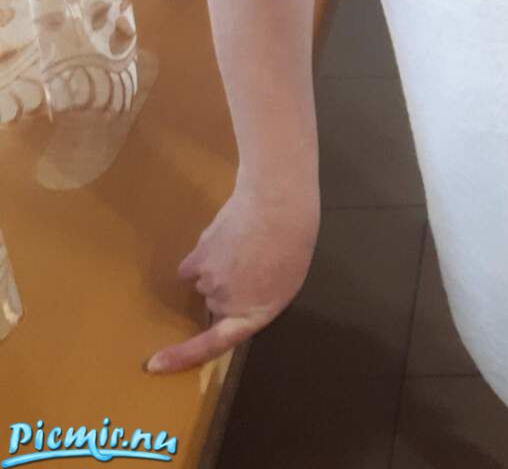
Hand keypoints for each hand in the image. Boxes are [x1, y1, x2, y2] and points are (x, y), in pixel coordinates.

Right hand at [144, 184, 319, 374]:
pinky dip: (202, 256)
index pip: (214, 345)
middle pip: (214, 303)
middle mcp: (226, 304)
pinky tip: (222, 238)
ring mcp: (209, 281)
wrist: (278, 201)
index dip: (182, 357)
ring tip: (244, 243)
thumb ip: (258, 298)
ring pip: (204, 280)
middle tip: (251, 259)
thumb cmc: (294, 238)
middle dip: (227, 287)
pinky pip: (191, 266)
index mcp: (254, 314)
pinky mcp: (197, 258)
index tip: (154, 365)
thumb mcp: (286, 279)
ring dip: (217, 268)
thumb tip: (237, 297)